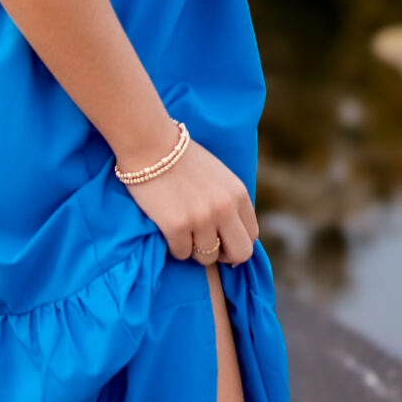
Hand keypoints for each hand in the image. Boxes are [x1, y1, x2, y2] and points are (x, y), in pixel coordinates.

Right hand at [124, 138, 258, 266]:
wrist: (149, 143)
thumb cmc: (181, 158)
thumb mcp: (219, 176)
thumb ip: (230, 202)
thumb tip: (232, 233)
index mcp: (238, 194)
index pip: (252, 235)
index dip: (236, 242)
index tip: (221, 241)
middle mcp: (225, 208)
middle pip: (240, 253)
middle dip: (224, 256)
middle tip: (206, 248)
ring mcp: (202, 218)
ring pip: (207, 258)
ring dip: (194, 249)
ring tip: (182, 231)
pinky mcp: (177, 225)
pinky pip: (181, 254)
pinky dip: (174, 246)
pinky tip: (167, 228)